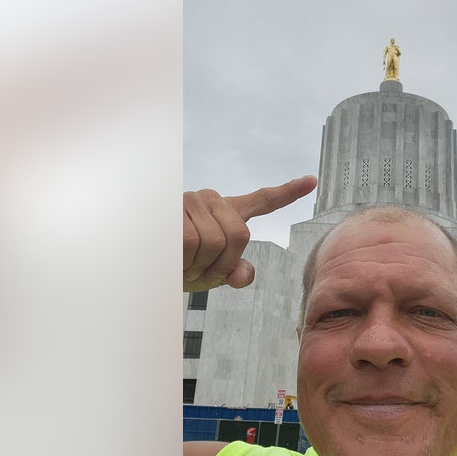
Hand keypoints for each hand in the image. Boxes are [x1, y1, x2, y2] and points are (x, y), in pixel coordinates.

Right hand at [183, 175, 316, 291]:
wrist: (144, 262)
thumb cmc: (179, 266)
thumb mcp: (210, 274)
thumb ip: (233, 272)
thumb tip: (243, 274)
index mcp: (227, 212)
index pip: (262, 201)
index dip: (288, 192)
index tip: (312, 181)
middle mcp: (212, 199)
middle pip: (240, 236)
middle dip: (222, 264)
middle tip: (201, 271)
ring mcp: (192, 199)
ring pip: (214, 241)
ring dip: (199, 265)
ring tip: (183, 263)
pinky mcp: (173, 207)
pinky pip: (190, 242)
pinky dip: (182, 260)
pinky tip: (172, 259)